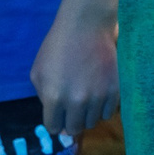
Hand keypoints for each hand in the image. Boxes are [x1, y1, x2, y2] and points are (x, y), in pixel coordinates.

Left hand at [30, 6, 119, 136]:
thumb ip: (43, 97)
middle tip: (73, 107)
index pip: (54, 128)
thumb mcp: (38, 72)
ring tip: (87, 96)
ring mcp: (98, 97)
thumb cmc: (58, 47)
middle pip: (74, 128)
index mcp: (54, 97)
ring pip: (93, 122)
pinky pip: (109, 113)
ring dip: (88, 114)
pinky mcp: (115, 91)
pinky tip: (99, 93)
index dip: (55, 121)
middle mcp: (76, 101)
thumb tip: (56, 118)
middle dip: (71, 120)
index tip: (59, 113)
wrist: (86, 26)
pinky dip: (103, 107)